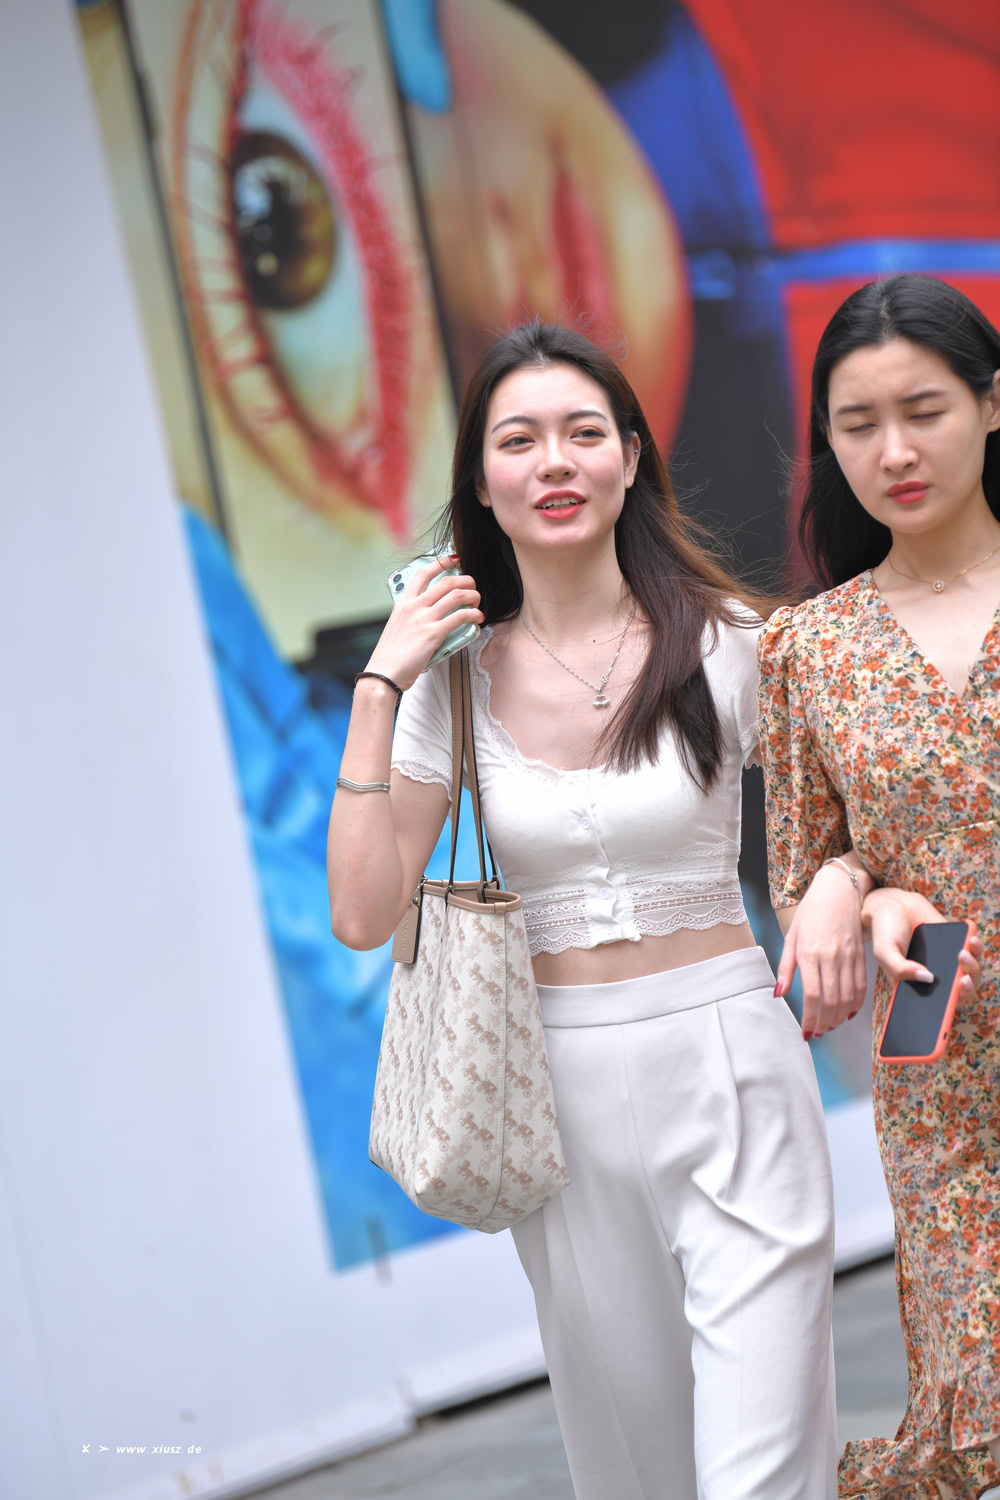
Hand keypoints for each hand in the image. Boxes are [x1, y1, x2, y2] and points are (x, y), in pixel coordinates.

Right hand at [364, 556, 483, 690]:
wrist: (384, 673)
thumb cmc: (390, 655)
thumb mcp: (397, 626)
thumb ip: (412, 616)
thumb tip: (431, 614)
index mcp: (403, 603)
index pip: (423, 573)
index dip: (442, 562)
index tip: (454, 559)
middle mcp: (414, 607)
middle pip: (446, 582)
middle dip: (466, 580)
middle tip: (473, 587)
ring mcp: (424, 619)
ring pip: (457, 596)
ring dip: (473, 596)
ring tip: (477, 603)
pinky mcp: (433, 634)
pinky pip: (460, 617)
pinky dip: (473, 615)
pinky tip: (477, 619)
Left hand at [775, 862, 867, 1039]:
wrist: (840, 889)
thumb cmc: (811, 912)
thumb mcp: (791, 936)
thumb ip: (785, 968)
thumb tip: (779, 994)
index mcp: (809, 952)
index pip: (812, 995)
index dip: (810, 1019)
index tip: (807, 1033)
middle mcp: (830, 956)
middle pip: (831, 1000)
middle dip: (825, 1023)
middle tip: (819, 1034)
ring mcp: (848, 956)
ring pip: (848, 997)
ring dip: (840, 1018)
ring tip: (830, 1026)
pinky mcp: (861, 955)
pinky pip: (861, 986)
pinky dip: (856, 1004)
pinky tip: (848, 1013)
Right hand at [864, 888, 982, 997]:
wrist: (895, 904)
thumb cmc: (886, 931)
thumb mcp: (883, 951)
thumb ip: (899, 969)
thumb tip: (927, 978)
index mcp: (915, 986)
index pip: (935, 1006)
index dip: (947, 1008)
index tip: (951, 1000)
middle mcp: (934, 978)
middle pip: (958, 992)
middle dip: (966, 987)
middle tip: (963, 979)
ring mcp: (947, 962)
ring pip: (969, 973)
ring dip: (973, 966)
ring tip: (963, 952)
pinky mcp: (956, 944)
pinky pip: (973, 952)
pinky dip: (976, 948)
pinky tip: (971, 940)